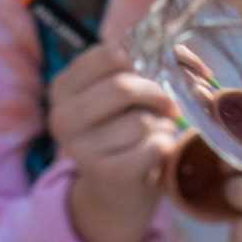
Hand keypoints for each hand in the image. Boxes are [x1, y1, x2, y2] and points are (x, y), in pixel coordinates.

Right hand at [48, 44, 177, 241]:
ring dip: (160, 127)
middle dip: (156, 94)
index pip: (109, 54)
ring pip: (142, 121)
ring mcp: (79, 147)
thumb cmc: (121, 131)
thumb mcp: (117, 96)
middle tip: (167, 105)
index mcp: (62, 87)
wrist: (112, 191)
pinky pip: (153, 147)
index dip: (143, 59)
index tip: (156, 71)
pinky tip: (155, 153)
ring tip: (154, 134)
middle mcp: (61, 116)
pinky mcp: (104, 172)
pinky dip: (164, 147)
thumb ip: (137, 68)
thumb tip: (180, 51)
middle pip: (124, 87)